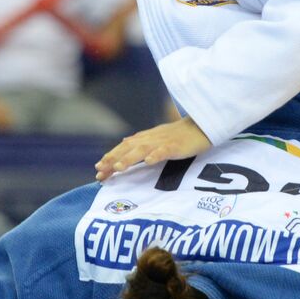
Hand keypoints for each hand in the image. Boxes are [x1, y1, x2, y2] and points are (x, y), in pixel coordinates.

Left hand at [95, 116, 210, 178]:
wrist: (201, 126)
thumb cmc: (180, 135)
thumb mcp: (157, 137)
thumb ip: (141, 141)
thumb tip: (124, 142)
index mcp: (145, 138)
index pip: (123, 148)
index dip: (110, 157)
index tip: (98, 170)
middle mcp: (150, 139)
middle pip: (128, 148)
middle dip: (113, 159)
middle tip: (100, 172)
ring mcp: (163, 142)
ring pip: (142, 149)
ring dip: (129, 158)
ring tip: (117, 167)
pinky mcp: (176, 146)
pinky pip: (165, 150)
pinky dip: (156, 155)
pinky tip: (148, 161)